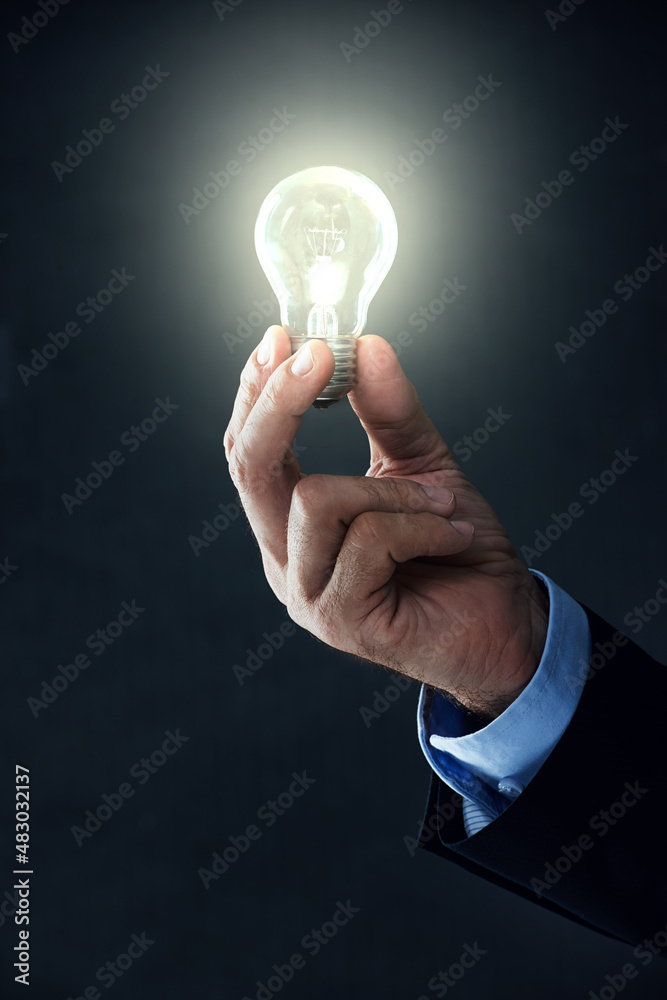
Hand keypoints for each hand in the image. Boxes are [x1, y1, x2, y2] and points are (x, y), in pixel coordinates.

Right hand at [224, 326, 547, 719]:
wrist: (504, 623)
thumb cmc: (456, 547)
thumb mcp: (422, 464)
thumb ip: (388, 411)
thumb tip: (365, 345)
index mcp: (291, 523)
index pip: (249, 452)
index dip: (256, 393)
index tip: (281, 338)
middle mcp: (285, 559)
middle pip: (251, 468)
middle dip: (279, 403)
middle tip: (318, 354)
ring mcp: (307, 593)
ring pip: (316, 501)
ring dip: (391, 489)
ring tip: (442, 505)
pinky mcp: (339, 620)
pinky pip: (369, 540)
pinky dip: (420, 524)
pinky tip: (452, 535)